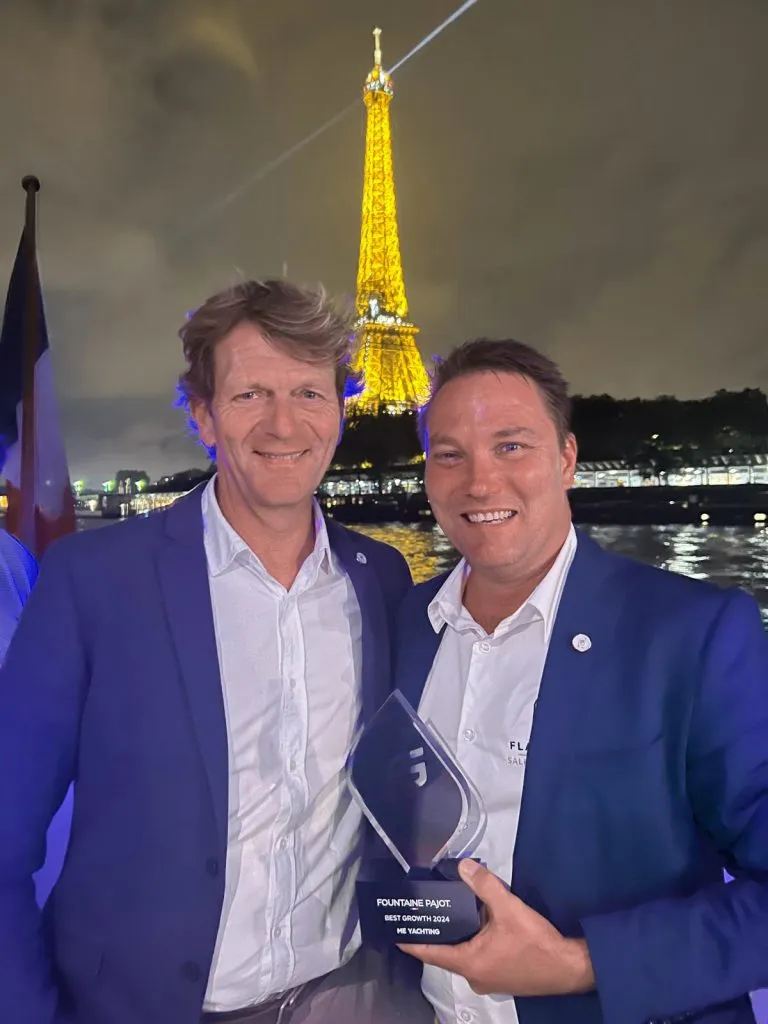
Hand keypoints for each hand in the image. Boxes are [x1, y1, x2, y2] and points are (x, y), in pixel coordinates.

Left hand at [398, 859, 594, 996]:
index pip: (430, 953)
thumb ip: (485, 886)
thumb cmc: (536, 943)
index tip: (395, 932)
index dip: (412, 942)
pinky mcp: (502, 976)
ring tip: (451, 910)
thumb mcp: (509, 909)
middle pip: (447, 952)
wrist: (570, 968)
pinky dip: (475, 940)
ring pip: (465, 953)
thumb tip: (463, 866)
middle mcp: (474, 976)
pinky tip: (480, 922)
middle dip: (438, 931)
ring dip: (460, 934)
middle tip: (425, 910)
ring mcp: (488, 979)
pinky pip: (479, 956)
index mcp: (469, 964)